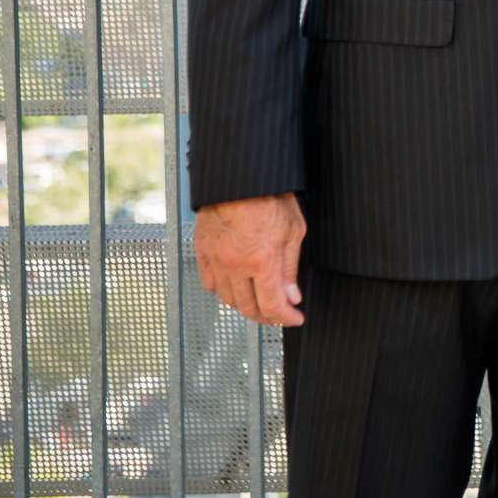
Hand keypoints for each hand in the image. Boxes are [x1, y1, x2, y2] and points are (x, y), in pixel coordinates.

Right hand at [195, 193, 306, 326]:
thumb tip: (292, 296)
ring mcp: (216, 261)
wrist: (239, 179)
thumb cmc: (268, 198)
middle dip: (266, 316)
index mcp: (261, 263)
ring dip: (245, 305)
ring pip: (228, 299)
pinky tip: (234, 287)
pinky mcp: (203, 253)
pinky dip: (223, 290)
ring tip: (259, 302)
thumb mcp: (293, 231)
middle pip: (248, 308)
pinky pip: (210, 283)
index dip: (285, 318)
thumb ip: (290, 268)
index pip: (272, 306)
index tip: (295, 318)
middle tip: (279, 313)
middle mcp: (235, 267)